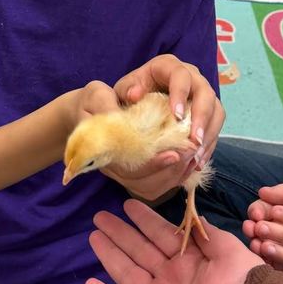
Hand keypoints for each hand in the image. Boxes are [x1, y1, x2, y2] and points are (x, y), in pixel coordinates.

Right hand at [67, 80, 195, 200]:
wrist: (88, 111)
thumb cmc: (94, 100)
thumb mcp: (97, 95)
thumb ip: (108, 104)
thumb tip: (127, 106)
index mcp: (102, 152)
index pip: (128, 168)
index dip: (152, 164)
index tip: (174, 154)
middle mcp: (113, 169)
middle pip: (144, 184)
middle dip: (171, 171)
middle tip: (191, 152)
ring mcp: (124, 175)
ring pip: (153, 188)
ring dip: (176, 174)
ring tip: (193, 156)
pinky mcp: (135, 176)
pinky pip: (157, 186)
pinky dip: (176, 176)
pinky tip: (188, 162)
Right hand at [85, 199, 261, 283]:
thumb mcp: (234, 255)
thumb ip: (211, 236)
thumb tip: (193, 218)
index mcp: (192, 261)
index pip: (163, 235)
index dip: (146, 220)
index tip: (128, 204)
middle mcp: (171, 279)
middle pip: (140, 251)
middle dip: (120, 233)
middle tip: (100, 216)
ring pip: (127, 274)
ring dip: (110, 255)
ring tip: (93, 236)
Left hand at [114, 54, 223, 168]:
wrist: (140, 104)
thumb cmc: (131, 93)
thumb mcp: (124, 90)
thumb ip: (127, 90)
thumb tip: (135, 94)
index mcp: (169, 66)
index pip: (180, 75)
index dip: (181, 94)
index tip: (177, 116)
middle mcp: (191, 76)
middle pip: (206, 92)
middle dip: (202, 118)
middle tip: (193, 140)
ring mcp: (203, 94)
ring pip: (216, 111)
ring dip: (209, 134)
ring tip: (196, 155)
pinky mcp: (209, 112)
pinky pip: (216, 127)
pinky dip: (208, 145)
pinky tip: (198, 161)